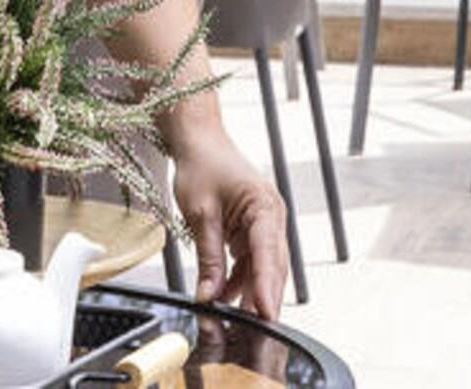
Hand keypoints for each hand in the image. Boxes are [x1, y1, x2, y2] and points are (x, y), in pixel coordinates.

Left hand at [171, 126, 287, 318]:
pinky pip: (249, 261)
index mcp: (265, 208)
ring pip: (262, 268)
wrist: (198, 139)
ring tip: (236, 320)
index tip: (265, 315)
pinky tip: (224, 297)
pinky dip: (238, 279)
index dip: (267, 288)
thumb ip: (208, 257)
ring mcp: (264, 224)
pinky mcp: (252, 229)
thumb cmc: (202, 164)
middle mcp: (272, 217)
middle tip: (255, 331)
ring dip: (249, 293)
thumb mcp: (200, 214)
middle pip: (271, 267)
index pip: (268, 255)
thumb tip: (208, 295)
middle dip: (263, 299)